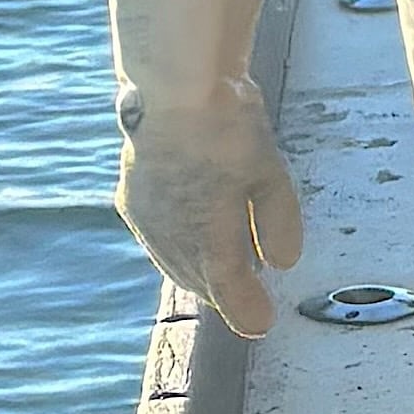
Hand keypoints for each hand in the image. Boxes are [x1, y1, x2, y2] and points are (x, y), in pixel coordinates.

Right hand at [107, 0, 305, 342]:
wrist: (172, 87)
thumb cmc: (227, 129)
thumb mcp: (270, 176)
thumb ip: (277, 224)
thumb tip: (281, 264)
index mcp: (207, 241)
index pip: (229, 291)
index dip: (247, 311)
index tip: (262, 325)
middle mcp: (171, 239)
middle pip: (200, 282)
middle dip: (224, 292)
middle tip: (248, 300)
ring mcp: (147, 221)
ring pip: (174, 263)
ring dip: (199, 272)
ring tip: (221, 275)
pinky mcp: (132, 201)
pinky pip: (159, 240)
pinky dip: (179, 247)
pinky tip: (192, 239)